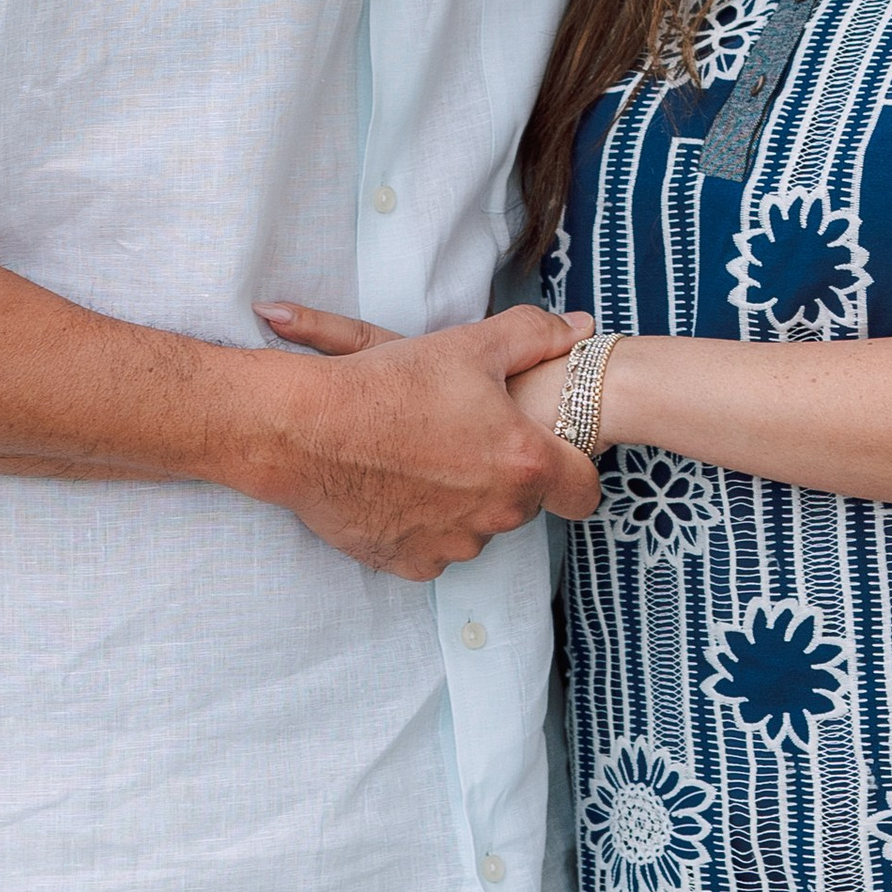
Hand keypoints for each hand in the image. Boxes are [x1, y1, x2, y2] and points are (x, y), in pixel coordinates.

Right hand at [249, 301, 599, 576]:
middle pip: (527, 505)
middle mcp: (497, 514)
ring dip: (467, 501)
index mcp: (524, 464)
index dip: (575, 471)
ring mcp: (453, 545)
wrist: (306, 430)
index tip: (555, 455)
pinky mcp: (411, 562)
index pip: (584, 492)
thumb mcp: (472, 345)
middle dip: (509, 477)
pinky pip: (435, 547)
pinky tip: (399, 486)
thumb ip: (537, 336)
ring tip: (427, 457)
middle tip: (470, 437)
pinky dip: (425, 523)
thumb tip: (581, 329)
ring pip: (479, 527)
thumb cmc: (391, 383)